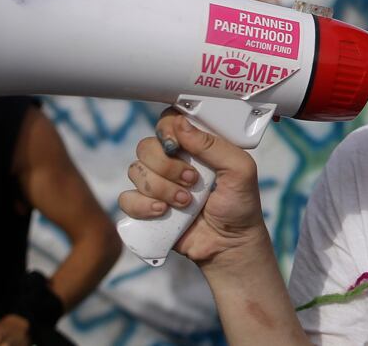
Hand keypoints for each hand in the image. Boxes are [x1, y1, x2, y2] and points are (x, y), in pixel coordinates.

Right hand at [119, 108, 267, 267]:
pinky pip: (126, 198)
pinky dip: (143, 206)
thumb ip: (214, 145)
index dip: (166, 130)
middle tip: (192, 181)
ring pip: (135, 171)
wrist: (230, 245)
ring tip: (185, 203)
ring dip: (161, 188)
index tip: (177, 144)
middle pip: (146, 146)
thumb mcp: (240, 170)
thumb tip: (180, 124)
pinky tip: (164, 213)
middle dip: (167, 166)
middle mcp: (172, 161)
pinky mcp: (146, 208)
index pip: (167, 122)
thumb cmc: (240, 205)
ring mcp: (157, 184)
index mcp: (193, 146)